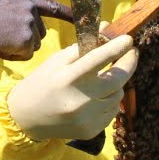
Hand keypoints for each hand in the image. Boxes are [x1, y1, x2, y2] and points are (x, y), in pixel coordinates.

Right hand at [0, 0, 70, 60]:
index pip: (52, 7)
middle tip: (6, 35)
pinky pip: (27, 54)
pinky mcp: (26, 41)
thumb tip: (26, 16)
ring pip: (34, 44)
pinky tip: (3, 47)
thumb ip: (17, 7)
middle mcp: (30, 11)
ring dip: (21, 46)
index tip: (83, 18)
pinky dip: (16, 55)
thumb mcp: (0, 1)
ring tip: (2, 40)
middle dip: (27, 37)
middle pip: (40, 31)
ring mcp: (29, 25)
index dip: (69, 13)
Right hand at [6, 35, 138, 142]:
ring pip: (118, 95)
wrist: (27, 118)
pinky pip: (111, 111)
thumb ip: (83, 46)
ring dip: (116, 84)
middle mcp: (81, 99)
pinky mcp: (92, 130)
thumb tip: (106, 29)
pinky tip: (95, 98)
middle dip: (129, 63)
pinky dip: (108, 101)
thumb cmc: (43, 83)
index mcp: (69, 78)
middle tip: (131, 53)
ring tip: (103, 79)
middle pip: (119, 79)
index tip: (129, 39)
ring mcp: (88, 118)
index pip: (100, 59)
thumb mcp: (57, 60)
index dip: (117, 48)